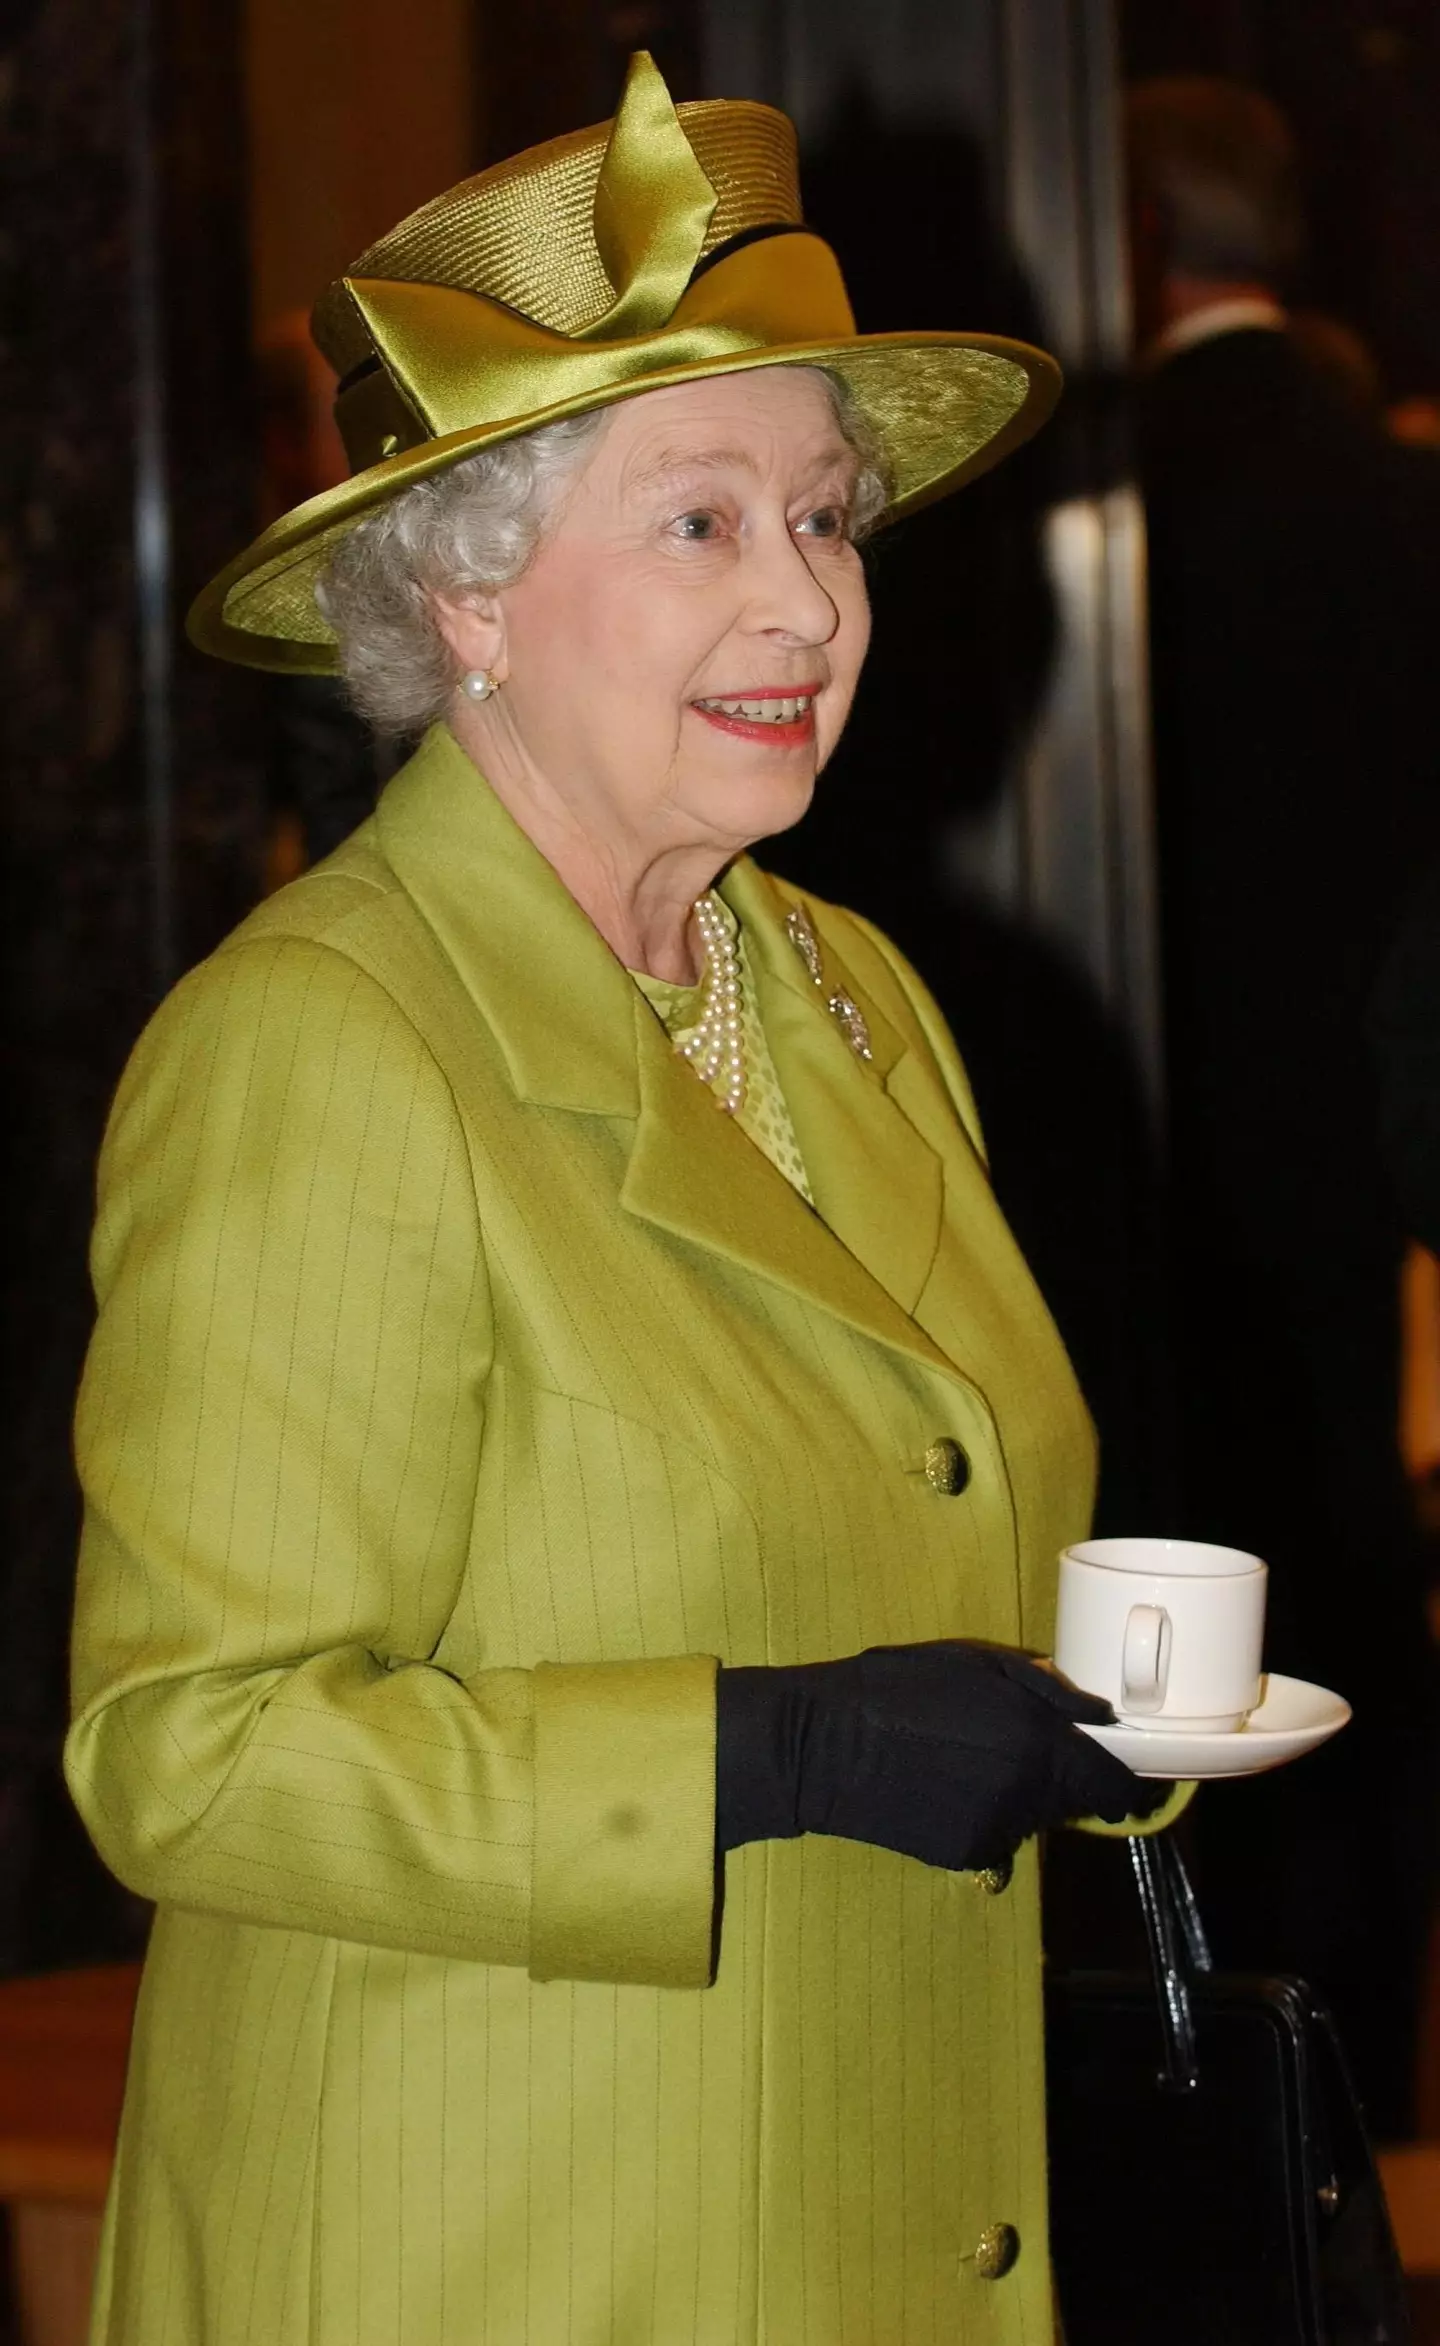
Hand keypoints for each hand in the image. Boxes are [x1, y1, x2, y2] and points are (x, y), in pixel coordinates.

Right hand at [716, 1640, 1170, 1872]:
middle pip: (1074, 1802)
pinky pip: (997, 1834)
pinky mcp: (964, 1854)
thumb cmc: (899, 1689)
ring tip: (968, 1755)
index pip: (1115, 1787)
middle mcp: (1028, 1797)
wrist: (826, 1746)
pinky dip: (984, 1813)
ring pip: (1035, 1817)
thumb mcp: (977, 1665)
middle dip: (1062, 1777)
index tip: (1122, 1773)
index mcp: (1039, 1744)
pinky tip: (944, 1782)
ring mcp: (997, 1831)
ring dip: (1021, 1794)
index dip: (1126, 1782)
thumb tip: (1103, 1717)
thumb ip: (1049, 1691)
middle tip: (1015, 1742)